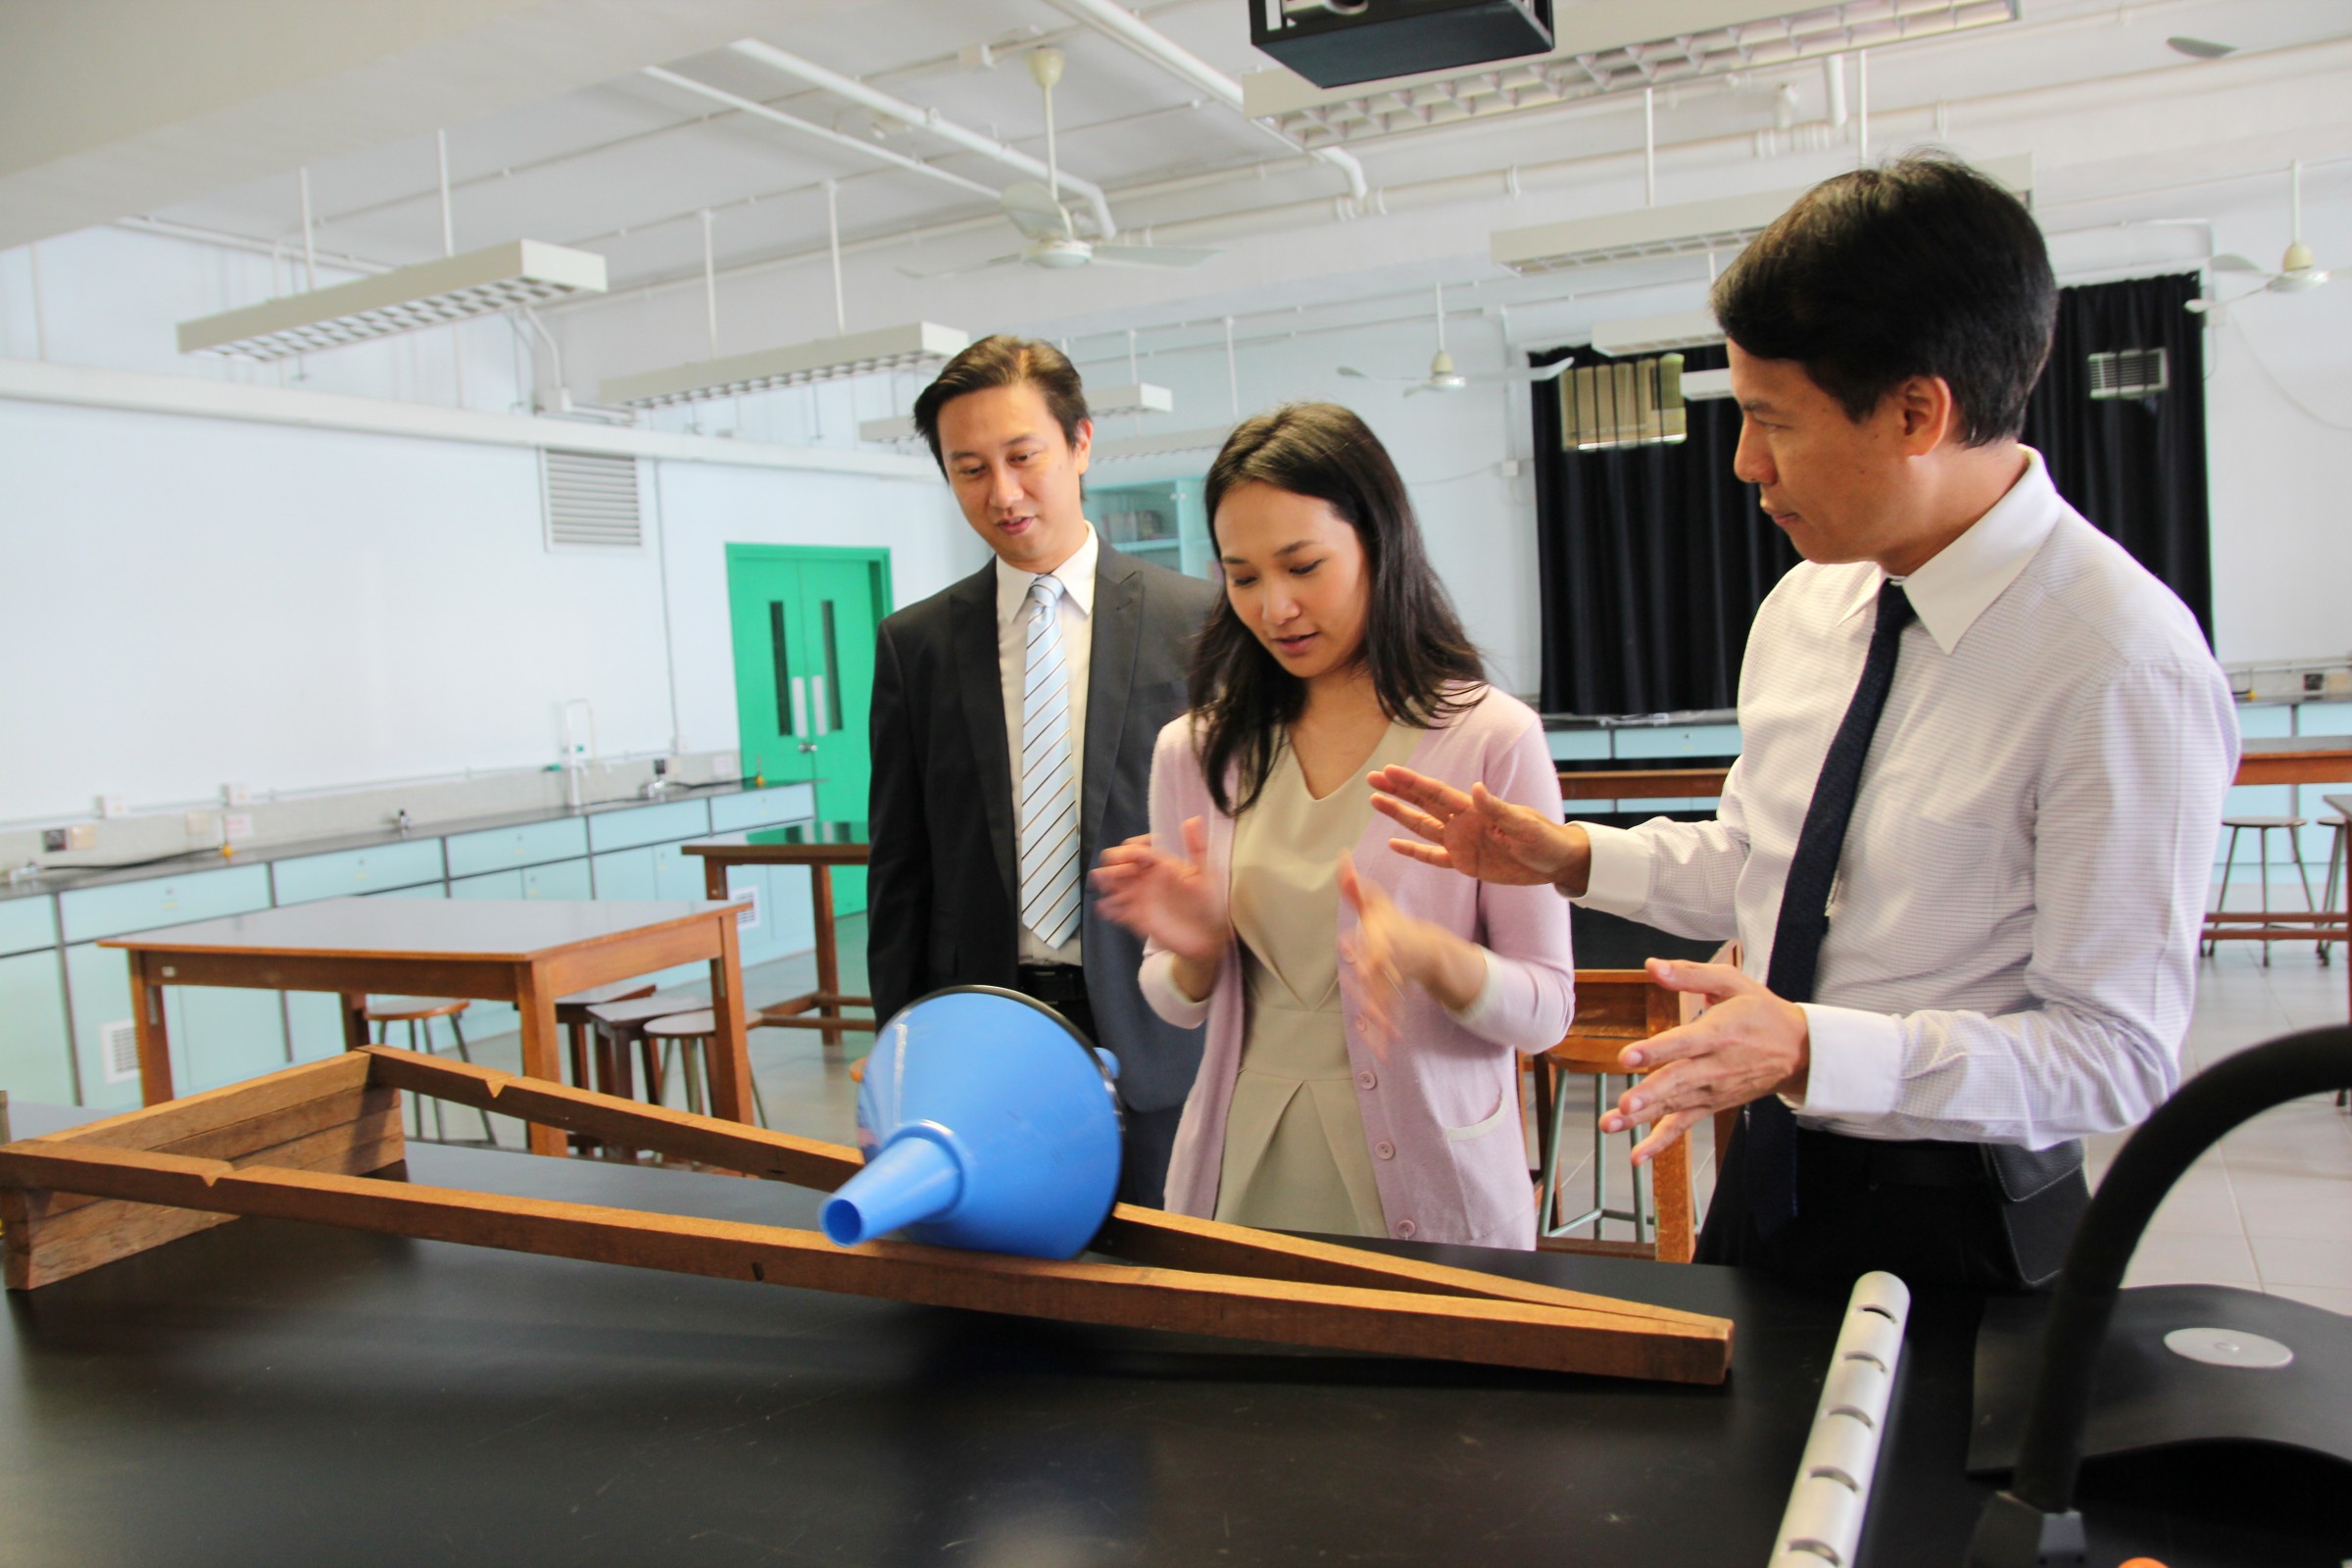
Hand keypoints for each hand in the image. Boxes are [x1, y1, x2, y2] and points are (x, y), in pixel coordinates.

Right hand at [1090, 816, 1229, 967]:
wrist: (1207, 937)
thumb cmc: (1210, 903)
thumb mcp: (1206, 874)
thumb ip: (1197, 848)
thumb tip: (1194, 818)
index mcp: (1160, 864)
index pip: (1136, 847)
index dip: (1132, 848)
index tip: (1139, 856)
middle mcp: (1146, 878)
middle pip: (1117, 862)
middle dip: (1115, 863)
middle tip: (1126, 873)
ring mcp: (1139, 898)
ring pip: (1111, 883)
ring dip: (1106, 882)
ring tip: (1111, 888)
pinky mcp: (1135, 918)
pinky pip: (1114, 909)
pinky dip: (1107, 907)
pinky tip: (1108, 907)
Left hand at [1337, 853, 1483, 1055]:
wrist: (1424, 947)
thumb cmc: (1391, 924)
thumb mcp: (1374, 904)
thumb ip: (1355, 886)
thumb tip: (1341, 857)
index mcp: (1382, 939)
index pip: (1369, 942)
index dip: (1358, 945)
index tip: (1345, 947)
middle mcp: (1389, 962)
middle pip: (1377, 977)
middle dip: (1370, 989)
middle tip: (1363, 1002)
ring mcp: (1393, 982)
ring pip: (1385, 1002)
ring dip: (1383, 1021)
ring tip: (1382, 1041)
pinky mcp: (1394, 997)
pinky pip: (1389, 1015)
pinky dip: (1385, 1031)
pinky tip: (1382, 1051)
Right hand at [1368, 766, 1590, 894]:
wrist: (1556, 861)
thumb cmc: (1545, 839)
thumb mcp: (1524, 825)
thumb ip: (1497, 808)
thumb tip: (1475, 788)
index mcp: (1475, 810)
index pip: (1436, 793)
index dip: (1412, 782)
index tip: (1389, 771)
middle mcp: (1462, 823)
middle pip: (1422, 804)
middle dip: (1397, 791)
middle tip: (1372, 779)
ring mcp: (1461, 843)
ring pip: (1421, 827)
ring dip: (1399, 815)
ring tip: (1375, 802)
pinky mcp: (1464, 863)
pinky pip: (1432, 857)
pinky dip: (1413, 851)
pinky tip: (1394, 844)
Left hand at [1600, 958, 1810, 1166]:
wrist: (1798, 1050)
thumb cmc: (1761, 1012)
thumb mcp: (1732, 983)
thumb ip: (1690, 974)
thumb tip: (1652, 965)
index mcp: (1717, 1033)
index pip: (1682, 1044)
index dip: (1655, 1050)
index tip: (1627, 1056)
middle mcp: (1714, 1066)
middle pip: (1677, 1082)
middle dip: (1650, 1094)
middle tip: (1626, 1105)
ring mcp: (1712, 1091)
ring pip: (1674, 1106)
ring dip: (1642, 1119)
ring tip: (1611, 1125)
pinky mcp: (1711, 1105)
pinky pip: (1684, 1125)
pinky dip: (1661, 1142)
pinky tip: (1638, 1155)